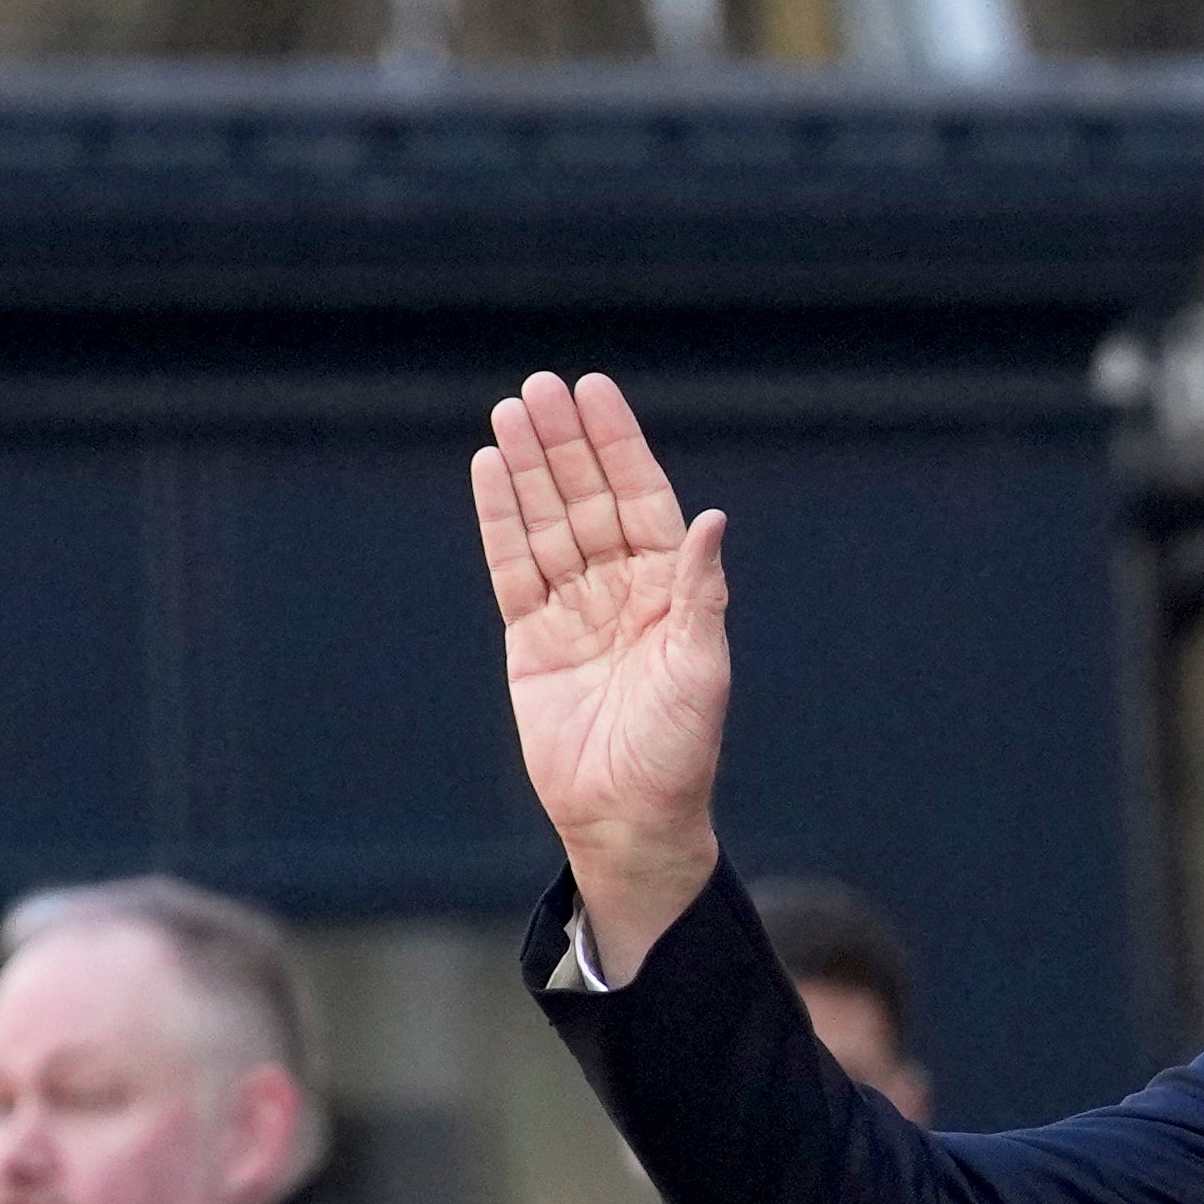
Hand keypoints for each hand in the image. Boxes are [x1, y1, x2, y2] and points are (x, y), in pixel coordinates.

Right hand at [474, 369, 730, 973]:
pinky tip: (490, 471)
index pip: (641, 498)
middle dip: (566, 443)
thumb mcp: (701, 669)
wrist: (629, 818)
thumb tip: (713, 519)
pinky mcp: (530, 638)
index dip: (618, 445)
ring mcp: (573, 611)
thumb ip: (700, 592)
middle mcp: (622, 590)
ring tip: (511, 410)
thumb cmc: (680, 751)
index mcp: (671, 590)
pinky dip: (500, 519)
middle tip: (541, 385)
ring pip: (546, 523)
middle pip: (588, 499)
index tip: (596, 391)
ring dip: (530, 468)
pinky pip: (511, 566)